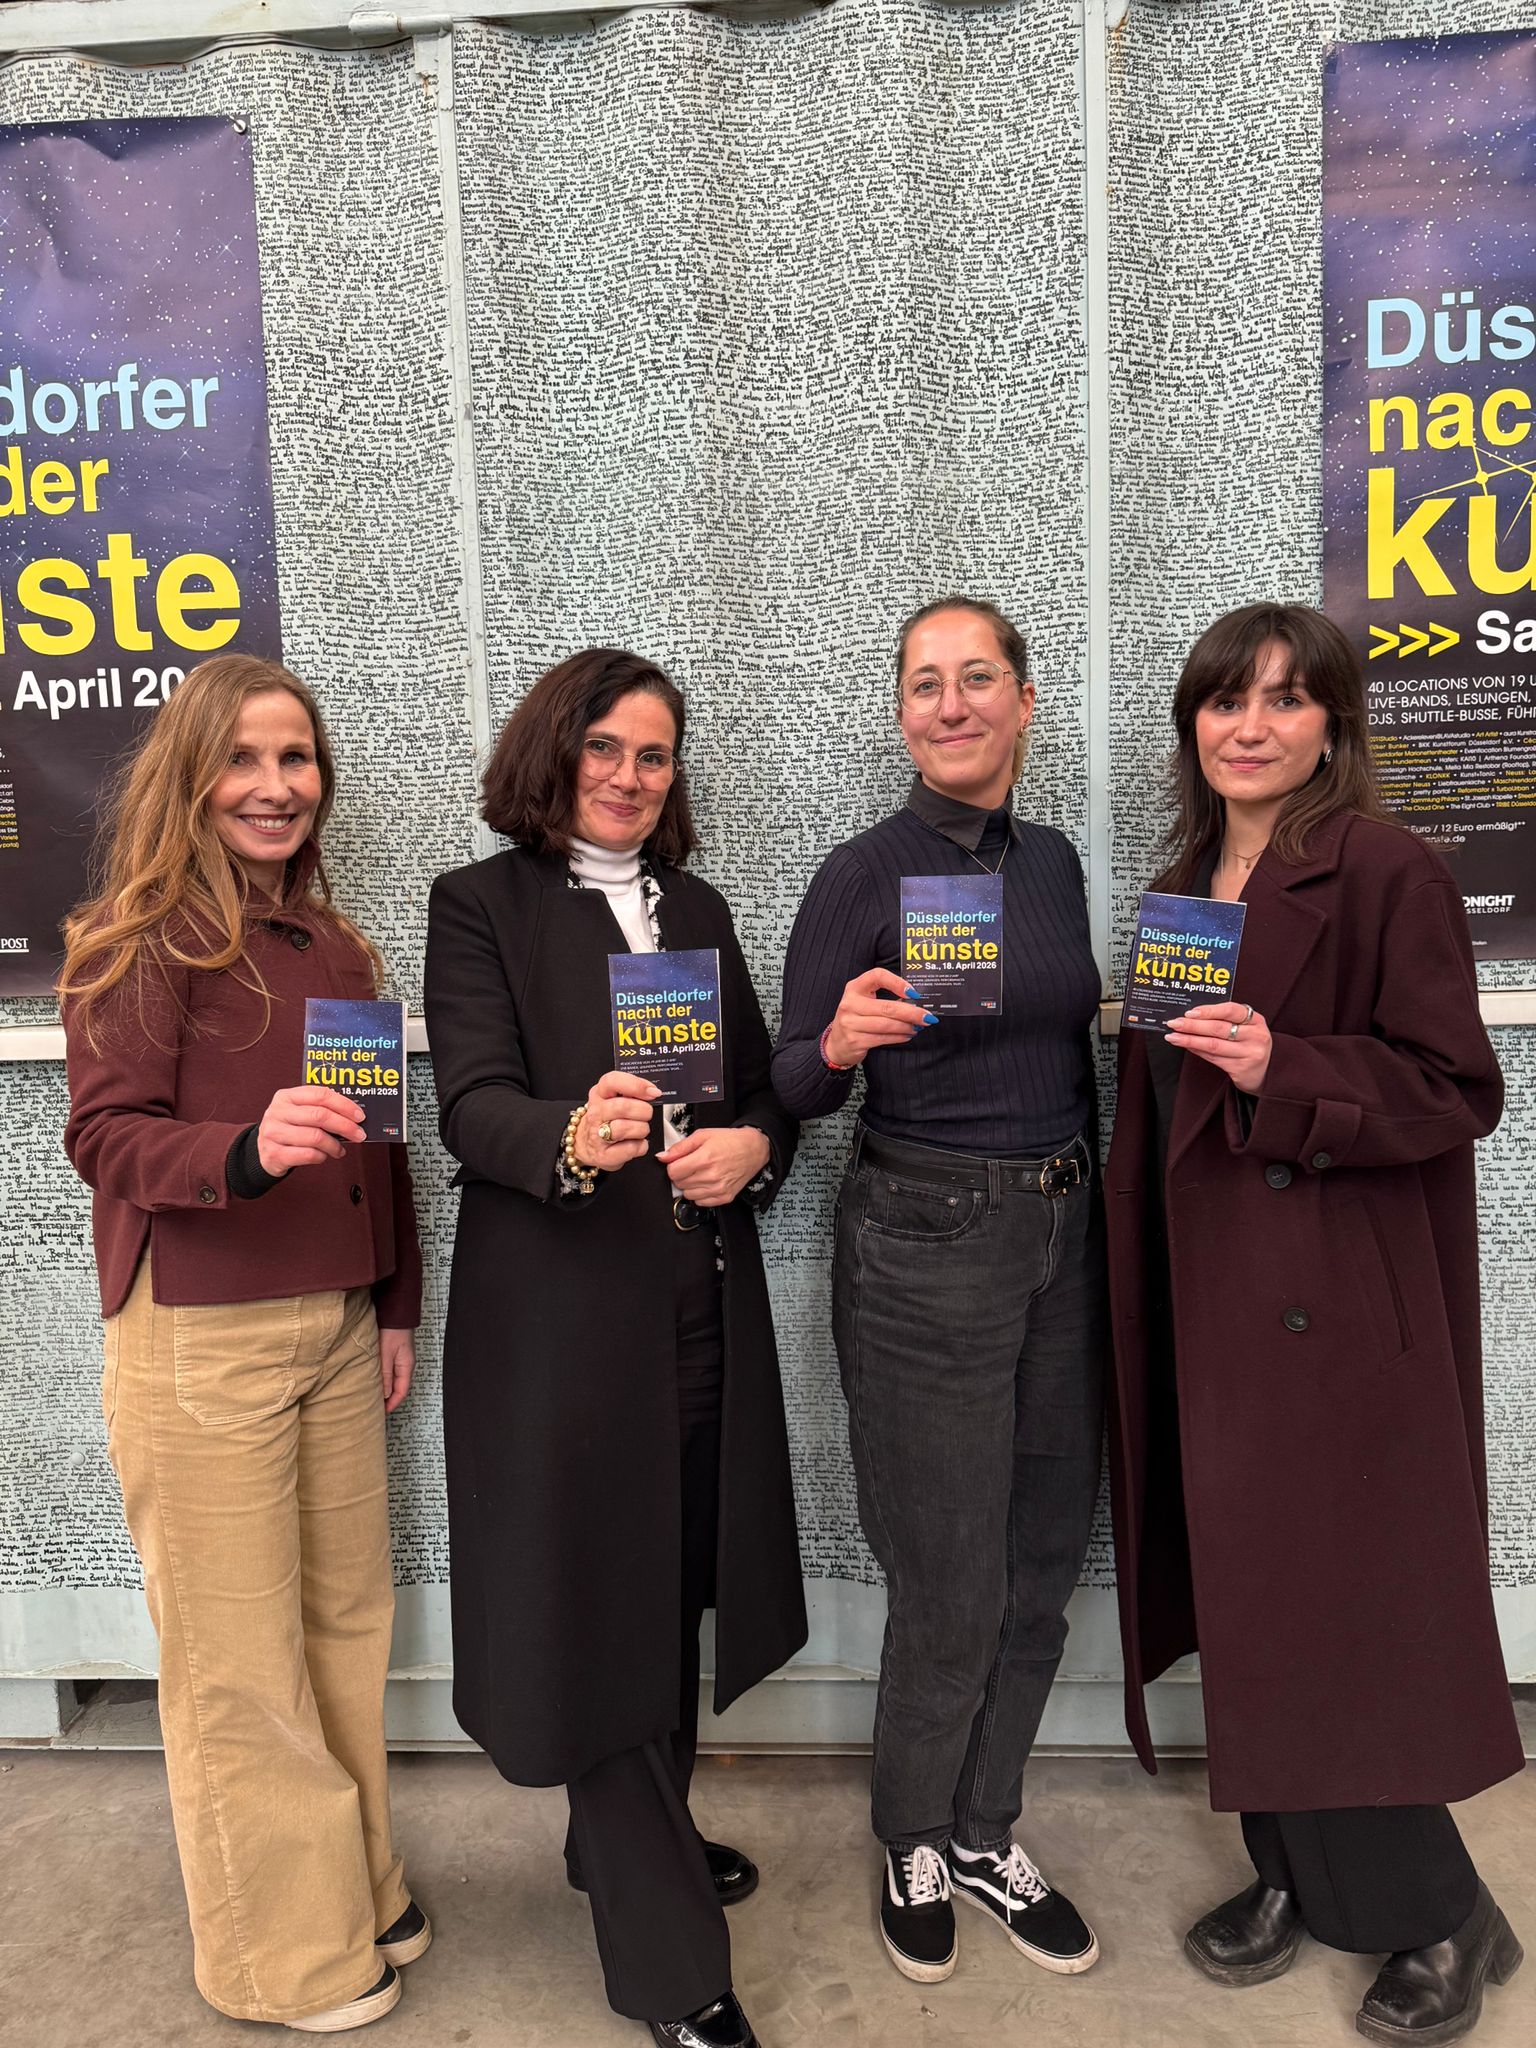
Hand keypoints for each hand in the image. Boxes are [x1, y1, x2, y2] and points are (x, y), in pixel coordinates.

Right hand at [257, 1085, 365, 1175]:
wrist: (262, 1150)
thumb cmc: (288, 1129)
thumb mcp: (298, 1112)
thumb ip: (319, 1109)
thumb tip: (353, 1115)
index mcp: (286, 1096)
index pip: (321, 1094)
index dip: (344, 1105)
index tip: (359, 1115)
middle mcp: (277, 1112)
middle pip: (320, 1116)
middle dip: (345, 1126)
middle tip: (358, 1134)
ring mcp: (274, 1133)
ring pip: (315, 1137)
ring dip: (335, 1145)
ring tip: (340, 1149)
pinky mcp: (275, 1154)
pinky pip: (308, 1155)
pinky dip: (322, 1156)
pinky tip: (325, 1155)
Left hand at [379, 1328, 414, 1412]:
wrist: (396, 1314)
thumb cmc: (393, 1331)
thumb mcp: (386, 1354)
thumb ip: (385, 1375)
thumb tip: (385, 1394)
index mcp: (407, 1367)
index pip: (402, 1392)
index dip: (393, 1404)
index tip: (383, 1412)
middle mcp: (407, 1365)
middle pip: (400, 1387)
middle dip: (390, 1399)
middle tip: (377, 1407)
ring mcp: (403, 1360)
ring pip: (396, 1380)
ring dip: (387, 1389)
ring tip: (375, 1395)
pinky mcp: (397, 1355)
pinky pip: (393, 1372)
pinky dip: (386, 1379)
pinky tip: (377, 1380)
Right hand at [573, 1070, 660, 1171]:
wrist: (584, 1143)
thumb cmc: (605, 1119)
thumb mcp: (612, 1098)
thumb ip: (631, 1091)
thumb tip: (653, 1091)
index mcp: (599, 1094)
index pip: (613, 1081)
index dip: (636, 1085)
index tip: (652, 1092)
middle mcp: (596, 1113)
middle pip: (624, 1107)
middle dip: (644, 1111)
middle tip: (646, 1114)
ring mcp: (597, 1134)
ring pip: (627, 1128)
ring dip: (642, 1129)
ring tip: (639, 1130)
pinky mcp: (604, 1155)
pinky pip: (631, 1148)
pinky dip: (640, 1146)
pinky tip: (636, 1143)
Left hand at [657, 1126, 771, 1206]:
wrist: (753, 1149)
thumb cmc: (730, 1141)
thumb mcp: (703, 1135)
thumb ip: (680, 1147)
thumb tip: (663, 1157)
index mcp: (704, 1158)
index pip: (673, 1172)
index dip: (673, 1166)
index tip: (679, 1162)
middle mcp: (712, 1176)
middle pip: (679, 1184)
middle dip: (681, 1174)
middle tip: (691, 1165)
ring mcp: (718, 1189)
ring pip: (687, 1195)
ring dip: (689, 1185)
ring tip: (700, 1173)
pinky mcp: (724, 1197)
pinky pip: (700, 1202)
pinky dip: (700, 1194)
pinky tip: (706, 1182)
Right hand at [823, 968, 934, 1068]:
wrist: (836, 1043)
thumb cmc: (856, 1018)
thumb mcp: (863, 1001)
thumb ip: (884, 997)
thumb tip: (915, 1001)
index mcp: (854, 988)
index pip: (877, 976)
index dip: (897, 982)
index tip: (913, 993)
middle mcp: (850, 1004)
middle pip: (887, 1007)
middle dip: (912, 1013)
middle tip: (927, 1016)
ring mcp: (851, 1023)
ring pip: (887, 1025)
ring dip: (907, 1026)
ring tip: (919, 1026)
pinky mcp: (855, 1040)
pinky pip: (883, 1038)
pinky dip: (899, 1037)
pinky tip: (907, 1035)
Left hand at [1164, 1001, 1273, 1091]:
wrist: (1266, 1072)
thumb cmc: (1250, 1044)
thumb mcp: (1246, 1028)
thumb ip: (1225, 1020)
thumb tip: (1192, 1016)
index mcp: (1256, 1020)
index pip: (1230, 1010)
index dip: (1208, 1010)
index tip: (1189, 1012)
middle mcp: (1256, 1036)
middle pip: (1218, 1028)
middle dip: (1192, 1025)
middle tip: (1174, 1023)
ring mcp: (1250, 1054)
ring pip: (1213, 1045)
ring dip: (1189, 1040)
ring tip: (1173, 1037)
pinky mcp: (1241, 1069)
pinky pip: (1213, 1058)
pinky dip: (1197, 1051)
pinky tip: (1186, 1047)